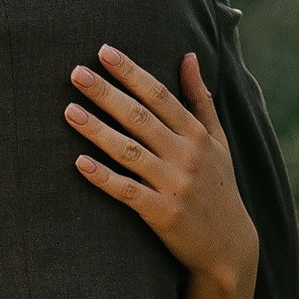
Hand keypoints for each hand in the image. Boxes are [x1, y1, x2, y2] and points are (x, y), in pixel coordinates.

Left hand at [66, 47, 257, 294]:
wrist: (229, 246)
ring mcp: (174, 185)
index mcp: (197, 134)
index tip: (104, 52)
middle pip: (140, 117)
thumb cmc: (218, 186)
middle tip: (76, 73)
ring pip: (130, 151)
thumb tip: (189, 55)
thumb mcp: (218, 141)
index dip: (131, 72)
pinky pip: (127, 192)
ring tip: (69, 111)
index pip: (160, 95)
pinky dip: (103, 177)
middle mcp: (186, 155)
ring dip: (98, 130)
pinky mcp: (163, 214)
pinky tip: (79, 163)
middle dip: (107, 93)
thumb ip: (200, 99)